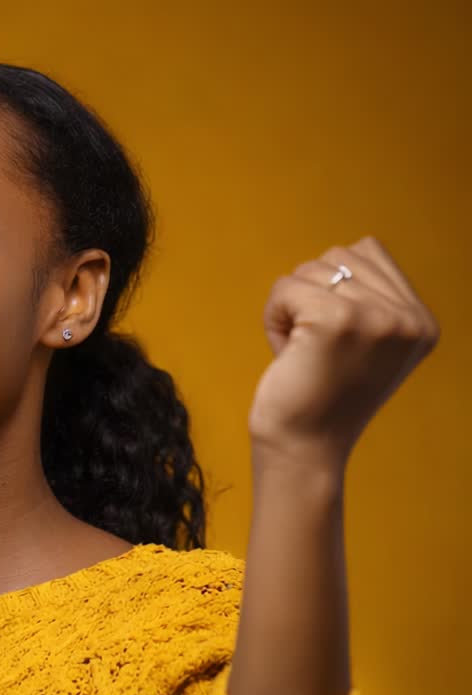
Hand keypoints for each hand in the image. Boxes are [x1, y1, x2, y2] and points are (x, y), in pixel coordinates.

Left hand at [249, 236, 438, 473]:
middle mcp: (409, 317)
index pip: (367, 251)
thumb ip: (374, 297)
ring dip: (290, 309)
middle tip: (315, 349)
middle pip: (337, 256)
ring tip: (303, 353)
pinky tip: (286, 352)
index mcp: (422, 321)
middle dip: (310, 296)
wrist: (304, 448)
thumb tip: (357, 247)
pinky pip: (285, 287)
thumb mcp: (369, 344)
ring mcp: (377, 316)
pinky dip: (273, 317)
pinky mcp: (337, 318)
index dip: (331, 288)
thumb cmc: (320, 394)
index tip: (334, 341)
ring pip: (308, 270)